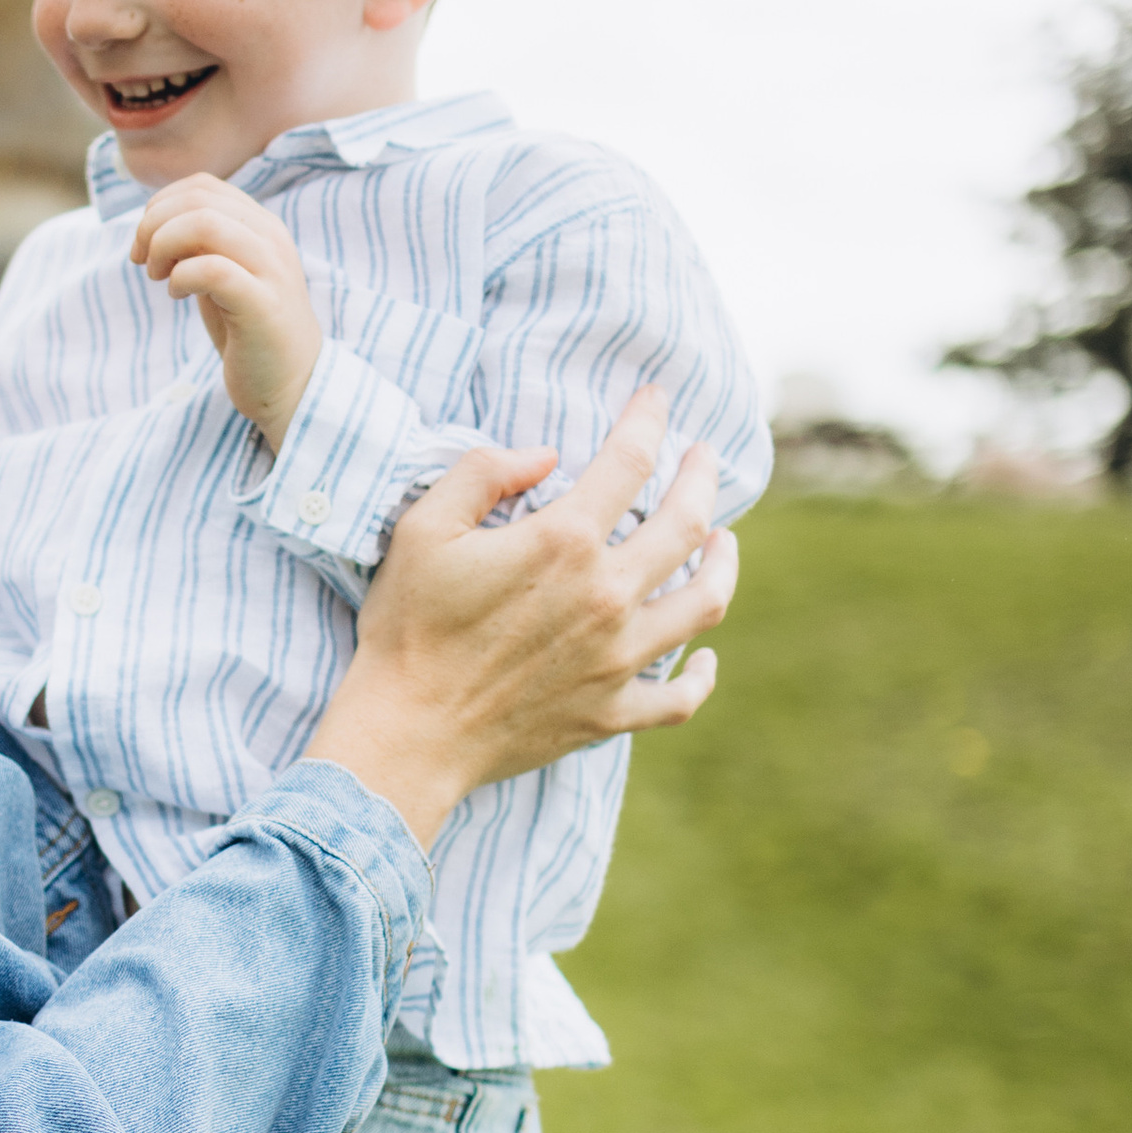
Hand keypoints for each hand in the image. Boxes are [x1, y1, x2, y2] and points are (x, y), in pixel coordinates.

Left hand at [129, 178, 324, 450]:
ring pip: (204, 224)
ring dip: (164, 246)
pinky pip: (212, 269)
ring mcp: (271, 269)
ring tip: (158, 277)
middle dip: (153, 226)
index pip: (202, 186)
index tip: (144, 244)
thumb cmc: (249, 330)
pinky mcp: (262, 305)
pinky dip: (181, 277)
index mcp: (260, 225)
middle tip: (143, 262)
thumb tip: (152, 223)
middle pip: (197, 200)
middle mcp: (270, 238)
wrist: (293, 385)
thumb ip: (199, 245)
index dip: (160, 206)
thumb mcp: (221, 275)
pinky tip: (177, 295)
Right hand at [306, 387, 737, 843]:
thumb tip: (544, 456)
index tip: (656, 398)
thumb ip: (483, 473)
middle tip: (704, 458)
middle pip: (686, 523)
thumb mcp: (423, 529)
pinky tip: (703, 656)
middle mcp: (607, 596)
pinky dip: (701, 675)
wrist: (407, 734)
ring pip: (704, 603)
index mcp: (564, 543)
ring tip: (723, 541)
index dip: (647, 419)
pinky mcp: (611, 712)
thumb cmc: (408, 629)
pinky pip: (681, 695)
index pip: (629, 460)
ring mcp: (617, 659)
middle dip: (702, 478)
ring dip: (724, 563)